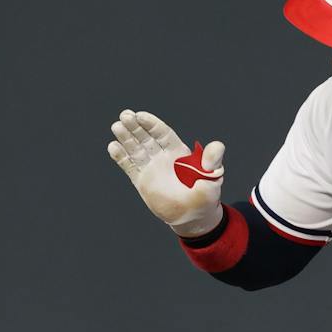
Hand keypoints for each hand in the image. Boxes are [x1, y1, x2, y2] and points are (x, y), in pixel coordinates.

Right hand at [106, 109, 224, 236]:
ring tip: (116, 126)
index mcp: (178, 152)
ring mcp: (151, 168)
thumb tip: (218, 146)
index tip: (140, 115)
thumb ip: (212, 160)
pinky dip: (121, 157)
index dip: (152, 124)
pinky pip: (130, 167)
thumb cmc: (205, 196)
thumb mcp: (212, 176)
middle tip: (125, 115)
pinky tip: (113, 147)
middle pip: (146, 138)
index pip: (162, 133)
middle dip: (135, 126)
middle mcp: (162, 157)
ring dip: (126, 138)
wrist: (193, 217)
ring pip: (136, 149)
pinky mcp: (142, 181)